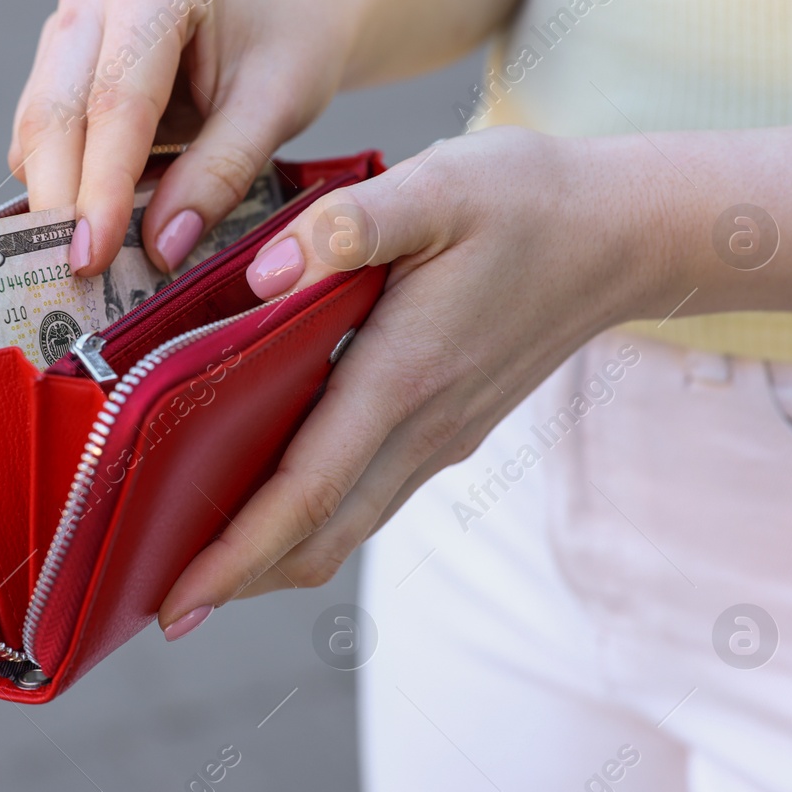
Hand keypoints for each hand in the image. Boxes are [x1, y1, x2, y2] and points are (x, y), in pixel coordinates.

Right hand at [7, 0, 355, 274]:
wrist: (288, 4)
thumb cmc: (291, 43)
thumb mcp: (277, 107)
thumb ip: (220, 174)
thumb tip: (160, 248)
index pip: (115, 101)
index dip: (102, 188)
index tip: (96, 258)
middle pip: (54, 112)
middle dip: (62, 202)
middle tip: (78, 276)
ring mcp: (69, 23)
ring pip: (35, 126)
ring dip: (55, 197)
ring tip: (88, 260)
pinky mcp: (59, 60)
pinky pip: (39, 134)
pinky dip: (61, 184)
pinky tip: (94, 220)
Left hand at [156, 126, 676, 636]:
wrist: (629, 234)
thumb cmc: (530, 202)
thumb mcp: (438, 186)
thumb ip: (345, 227)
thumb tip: (261, 275)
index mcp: (405, 377)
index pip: (307, 492)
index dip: (235, 554)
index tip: (176, 600)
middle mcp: (423, 428)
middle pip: (319, 538)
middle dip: (237, 580)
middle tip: (161, 604)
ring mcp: (441, 439)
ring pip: (346, 529)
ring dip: (272, 559)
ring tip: (200, 566)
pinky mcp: (450, 430)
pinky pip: (369, 498)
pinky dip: (311, 521)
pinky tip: (271, 503)